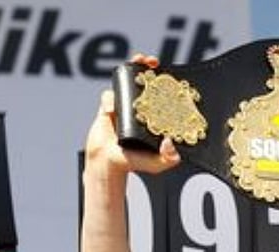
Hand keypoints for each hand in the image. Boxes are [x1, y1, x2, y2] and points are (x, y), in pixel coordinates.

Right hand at [83, 54, 179, 176]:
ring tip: (135, 63)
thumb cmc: (134, 163)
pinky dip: (109, 101)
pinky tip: (111, 111)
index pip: (162, 95)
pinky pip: (108, 96)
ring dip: (128, 70)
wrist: (107, 163)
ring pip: (124, 82)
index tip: (171, 74)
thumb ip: (167, 158)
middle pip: (143, 81)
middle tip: (151, 61)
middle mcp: (140, 108)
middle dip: (146, 67)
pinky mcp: (107, 108)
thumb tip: (170, 143)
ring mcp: (124, 106)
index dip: (166, 82)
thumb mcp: (156, 163)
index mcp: (155, 116)